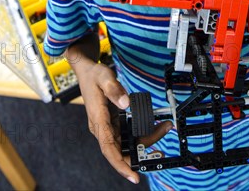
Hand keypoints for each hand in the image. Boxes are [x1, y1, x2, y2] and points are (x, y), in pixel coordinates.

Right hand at [77, 60, 171, 183]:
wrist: (86, 73)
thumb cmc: (94, 76)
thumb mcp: (104, 77)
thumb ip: (114, 89)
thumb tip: (125, 103)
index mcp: (98, 120)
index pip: (108, 149)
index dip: (120, 164)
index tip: (133, 175)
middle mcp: (101, 127)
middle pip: (121, 148)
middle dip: (140, 151)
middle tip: (160, 148)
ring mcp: (106, 126)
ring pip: (126, 141)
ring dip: (143, 140)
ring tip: (162, 129)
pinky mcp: (112, 123)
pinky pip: (126, 133)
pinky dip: (139, 132)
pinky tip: (152, 127)